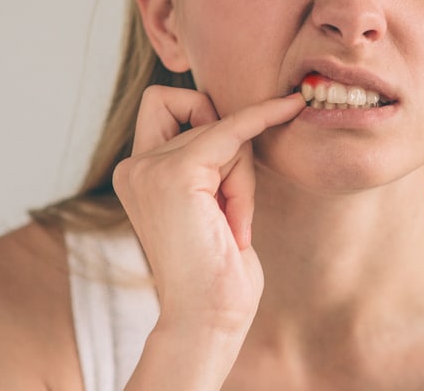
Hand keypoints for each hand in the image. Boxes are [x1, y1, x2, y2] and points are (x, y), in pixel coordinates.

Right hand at [113, 85, 304, 335]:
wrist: (208, 319)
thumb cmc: (217, 271)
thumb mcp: (207, 203)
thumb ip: (207, 162)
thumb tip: (238, 117)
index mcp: (136, 173)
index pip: (164, 104)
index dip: (200, 108)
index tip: (243, 120)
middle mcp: (133, 167)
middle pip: (202, 116)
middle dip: (233, 156)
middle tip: (231, 212)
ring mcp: (149, 168)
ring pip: (223, 130)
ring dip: (242, 177)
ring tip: (232, 227)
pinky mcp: (176, 174)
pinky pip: (233, 129)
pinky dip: (263, 118)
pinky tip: (289, 106)